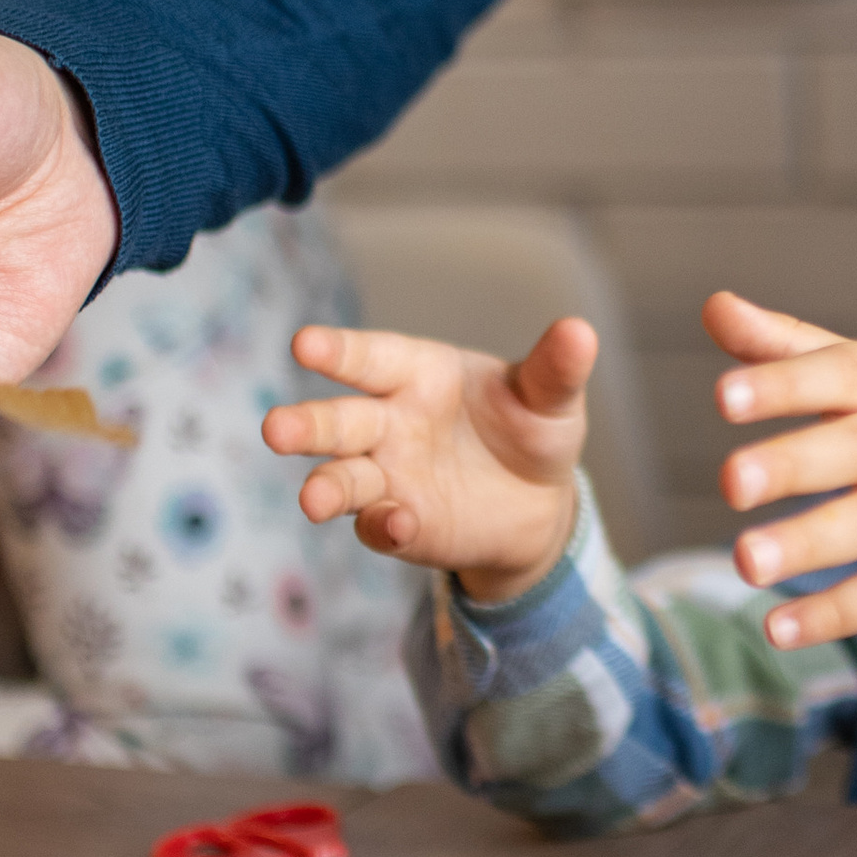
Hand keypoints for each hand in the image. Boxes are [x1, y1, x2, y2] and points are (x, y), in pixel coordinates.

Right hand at [264, 315, 597, 600]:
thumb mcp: (550, 402)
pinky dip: (384, 525)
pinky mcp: (397, 523)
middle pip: (338, 420)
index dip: (337, 351)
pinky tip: (399, 523)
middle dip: (307, 425)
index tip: (303, 344)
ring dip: (325, 488)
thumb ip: (556, 371)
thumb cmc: (530, 431)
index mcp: (416, 372)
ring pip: (342, 478)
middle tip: (276, 429)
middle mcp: (388, 421)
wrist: (536, 503)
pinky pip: (378, 525)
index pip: (369, 358)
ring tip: (312, 501)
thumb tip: (580, 331)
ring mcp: (387, 475)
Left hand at [706, 289, 856, 660]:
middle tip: (732, 481)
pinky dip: (839, 612)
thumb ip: (793, 347)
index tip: (724, 397)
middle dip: (797, 463)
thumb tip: (715, 306)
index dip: (786, 383)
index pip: (844, 373)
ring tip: (745, 562)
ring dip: (810, 543)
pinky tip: (779, 628)